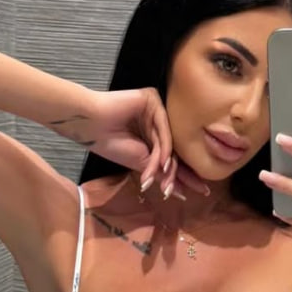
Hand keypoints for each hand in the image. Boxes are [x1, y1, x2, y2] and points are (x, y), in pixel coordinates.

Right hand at [85, 87, 208, 198]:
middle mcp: (158, 121)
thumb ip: (161, 171)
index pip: (173, 156)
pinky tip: (162, 164)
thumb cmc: (110, 143)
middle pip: (175, 149)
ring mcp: (157, 109)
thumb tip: (182, 190)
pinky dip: (163, 148)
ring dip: (166, 167)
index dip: (185, 175)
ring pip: (169, 142)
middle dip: (185, 173)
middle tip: (201, 190)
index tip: (200, 192)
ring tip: (166, 187)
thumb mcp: (140, 162)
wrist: (90, 125)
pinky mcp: (153, 100)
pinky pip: (163, 128)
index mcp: (154, 134)